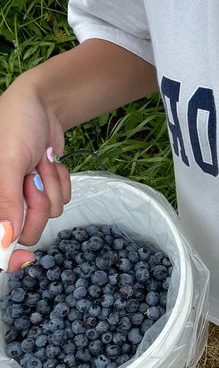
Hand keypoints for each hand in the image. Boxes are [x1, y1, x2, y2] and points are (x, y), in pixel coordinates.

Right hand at [0, 79, 70, 270]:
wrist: (43, 106)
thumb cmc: (17, 125)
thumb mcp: (9, 162)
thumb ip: (5, 200)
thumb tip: (3, 237)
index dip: (8, 252)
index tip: (24, 261)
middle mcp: (5, 199)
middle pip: (29, 230)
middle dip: (37, 205)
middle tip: (33, 181)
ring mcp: (26, 196)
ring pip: (50, 214)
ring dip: (51, 187)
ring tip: (40, 164)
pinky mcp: (46, 189)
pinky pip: (62, 199)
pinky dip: (61, 180)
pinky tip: (50, 162)